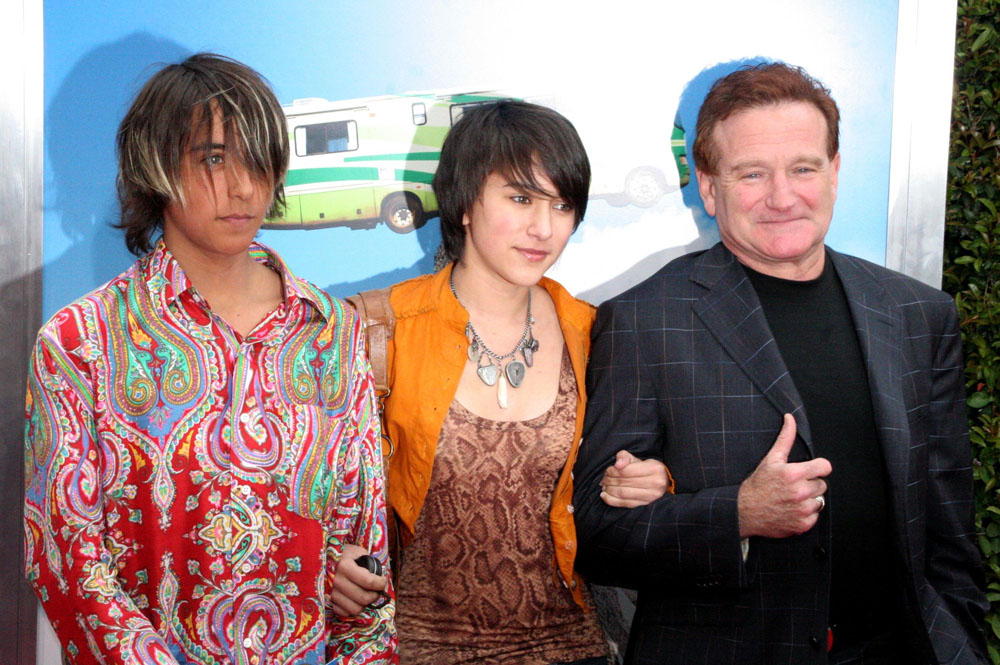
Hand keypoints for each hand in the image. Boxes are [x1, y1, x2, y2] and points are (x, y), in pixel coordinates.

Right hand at [330, 544, 388, 616]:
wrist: (328, 559)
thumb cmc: (347, 555)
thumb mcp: (359, 552)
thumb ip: (369, 563)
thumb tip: (379, 576)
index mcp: (345, 566)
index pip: (368, 581)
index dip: (380, 583)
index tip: (382, 581)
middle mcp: (336, 581)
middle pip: (363, 598)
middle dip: (375, 595)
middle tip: (376, 590)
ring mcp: (331, 593)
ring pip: (355, 609)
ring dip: (364, 604)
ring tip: (366, 595)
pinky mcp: (329, 601)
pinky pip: (344, 613)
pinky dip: (352, 608)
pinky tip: (355, 600)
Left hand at [600, 450, 671, 507]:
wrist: (662, 482)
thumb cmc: (646, 469)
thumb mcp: (637, 459)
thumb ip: (624, 457)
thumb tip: (617, 465)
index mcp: (654, 469)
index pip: (626, 471)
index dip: (612, 471)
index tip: (607, 471)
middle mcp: (655, 483)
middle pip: (624, 482)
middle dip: (609, 481)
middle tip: (603, 479)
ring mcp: (651, 496)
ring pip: (623, 494)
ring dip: (609, 490)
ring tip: (604, 486)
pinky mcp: (645, 505)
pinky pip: (625, 504)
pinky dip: (612, 500)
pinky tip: (605, 495)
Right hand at [737, 414, 831, 538]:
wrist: (744, 511)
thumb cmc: (757, 484)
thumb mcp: (771, 459)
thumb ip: (785, 438)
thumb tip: (790, 418)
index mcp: (794, 474)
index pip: (825, 467)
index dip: (818, 468)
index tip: (810, 470)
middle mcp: (800, 492)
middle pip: (822, 484)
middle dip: (810, 484)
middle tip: (794, 486)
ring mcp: (802, 510)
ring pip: (819, 501)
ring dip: (809, 500)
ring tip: (792, 498)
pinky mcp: (802, 524)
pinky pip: (814, 516)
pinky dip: (805, 515)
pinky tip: (791, 510)